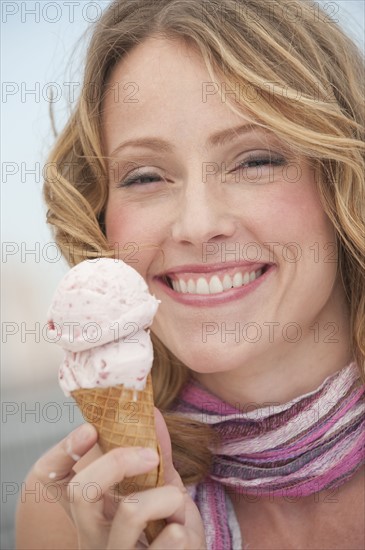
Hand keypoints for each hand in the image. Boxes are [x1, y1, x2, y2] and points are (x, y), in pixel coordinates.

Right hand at [32, 408, 205, 548]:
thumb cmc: (169, 527)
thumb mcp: (162, 488)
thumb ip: (157, 453)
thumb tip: (153, 412)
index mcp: (92, 513)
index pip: (54, 480)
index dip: (63, 451)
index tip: (90, 428)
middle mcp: (92, 538)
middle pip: (80, 491)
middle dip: (118, 461)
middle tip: (151, 456)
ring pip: (131, 510)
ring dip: (167, 497)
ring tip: (176, 504)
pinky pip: (168, 539)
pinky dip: (182, 525)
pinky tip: (180, 533)